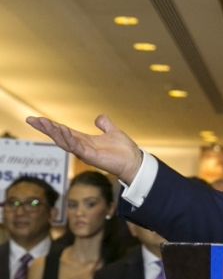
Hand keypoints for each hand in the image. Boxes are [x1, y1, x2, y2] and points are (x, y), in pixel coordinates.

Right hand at [26, 115, 142, 183]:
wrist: (134, 161)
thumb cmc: (124, 150)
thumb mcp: (112, 132)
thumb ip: (104, 125)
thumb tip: (98, 117)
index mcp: (84, 141)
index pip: (63, 132)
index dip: (50, 126)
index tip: (36, 119)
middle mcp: (82, 147)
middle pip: (59, 137)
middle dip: (46, 129)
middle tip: (32, 120)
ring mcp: (85, 153)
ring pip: (64, 142)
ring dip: (54, 132)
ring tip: (44, 123)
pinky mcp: (91, 157)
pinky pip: (76, 147)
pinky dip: (69, 139)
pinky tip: (62, 130)